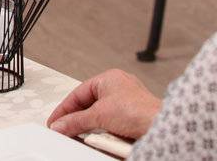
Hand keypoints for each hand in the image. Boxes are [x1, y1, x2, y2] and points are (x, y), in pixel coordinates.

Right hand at [47, 68, 161, 141]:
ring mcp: (126, 103)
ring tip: (84, 135)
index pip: (78, 93)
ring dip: (92, 126)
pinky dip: (104, 131)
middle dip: (77, 119)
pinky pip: (111, 123)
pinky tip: (101, 138)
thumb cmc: (139, 111)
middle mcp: (118, 88)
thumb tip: (61, 125)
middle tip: (65, 129)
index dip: (64, 109)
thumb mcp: (99, 115)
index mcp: (108, 78)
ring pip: (99, 115)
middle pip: (88, 105)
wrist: (161, 126)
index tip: (55, 121)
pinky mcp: (132, 117)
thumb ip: (76, 121)